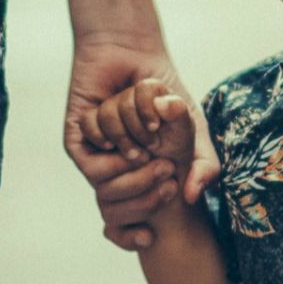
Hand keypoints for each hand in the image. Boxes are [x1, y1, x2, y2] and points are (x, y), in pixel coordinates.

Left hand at [64, 35, 219, 249]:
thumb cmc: (166, 95)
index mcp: (140, 181)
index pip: (129, 224)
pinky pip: (91, 148)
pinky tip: (117, 108)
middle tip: (161, 164)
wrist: (135, 56)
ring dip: (132, 144)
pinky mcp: (77, 138)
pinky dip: (110, 130)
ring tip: (143, 126)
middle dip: (143, 186)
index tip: (159, 218)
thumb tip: (190, 196)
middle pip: (115, 207)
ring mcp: (95, 156)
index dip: (138, 228)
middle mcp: (115, 172)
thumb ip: (204, 166)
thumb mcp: (195, 133)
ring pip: (108, 172)